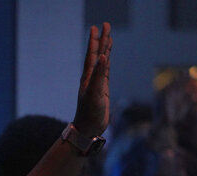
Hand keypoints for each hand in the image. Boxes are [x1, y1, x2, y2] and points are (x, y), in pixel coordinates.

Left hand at [72, 22, 111, 137]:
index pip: (92, 54)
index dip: (95, 40)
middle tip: (106, 25)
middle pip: (97, 54)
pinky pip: (105, 72)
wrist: (88, 129)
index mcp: (88, 77)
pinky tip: (107, 58)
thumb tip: (103, 56)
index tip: (98, 27)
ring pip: (102, 62)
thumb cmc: (90, 113)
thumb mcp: (95, 93)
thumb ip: (99, 75)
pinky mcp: (102, 90)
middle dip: (102, 40)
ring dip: (104, 49)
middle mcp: (91, 77)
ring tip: (108, 37)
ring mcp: (97, 83)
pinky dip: (107, 62)